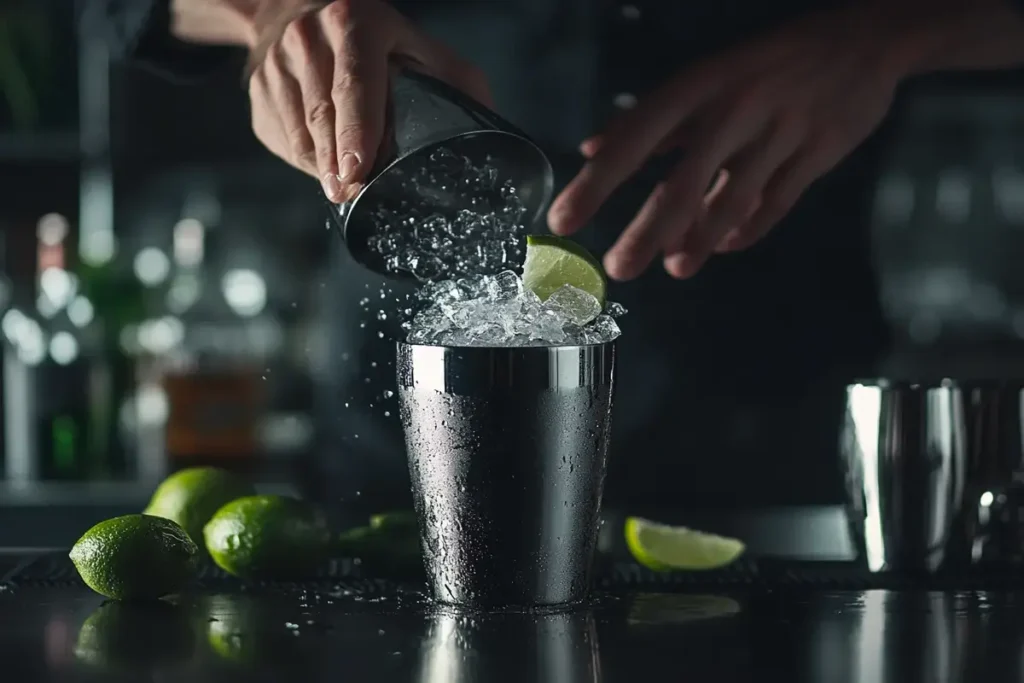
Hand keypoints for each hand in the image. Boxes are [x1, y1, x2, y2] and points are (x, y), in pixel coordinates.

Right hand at [246, 0, 491, 201]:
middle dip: (339, 166)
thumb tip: (490, 136)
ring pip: (298, 136)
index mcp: (353, 22)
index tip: (357, 171)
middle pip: (322, 118)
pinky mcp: (255, 91)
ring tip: (343, 182)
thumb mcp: (417, 44)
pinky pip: (281, 141)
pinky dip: (306, 160)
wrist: (296, 8)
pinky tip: (325, 159)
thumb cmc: (375, 38)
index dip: (357, 131)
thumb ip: (454, 81)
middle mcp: (307, 37)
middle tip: (351, 193)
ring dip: (323, 169)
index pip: (354, 83)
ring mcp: (273, 64)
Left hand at [547, 4, 911, 280]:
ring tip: (675, 269)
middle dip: (647, 229)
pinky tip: (722, 246)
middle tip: (618, 266)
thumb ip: (651, 119)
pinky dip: (747, 229)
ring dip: (699, 239)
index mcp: (700, 85)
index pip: (636, 137)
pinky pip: (778, 202)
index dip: (598, 181)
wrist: (866, 40)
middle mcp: (736, 107)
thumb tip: (593, 148)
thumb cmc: (768, 63)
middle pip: (684, 180)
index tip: (565, 219)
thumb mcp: (706, 77)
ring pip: (733, 198)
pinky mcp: (819, 153)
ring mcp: (782, 131)